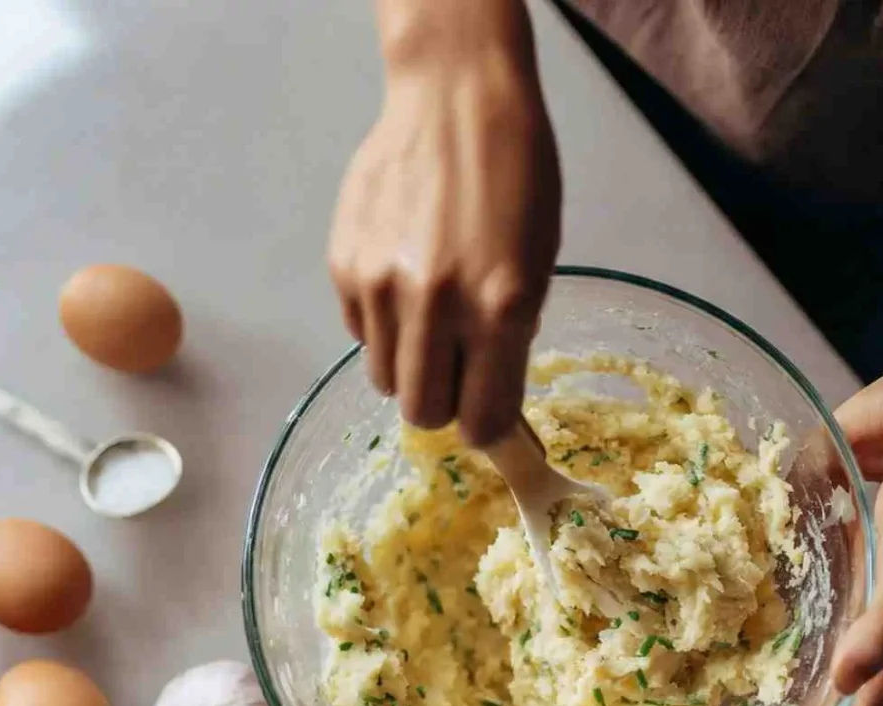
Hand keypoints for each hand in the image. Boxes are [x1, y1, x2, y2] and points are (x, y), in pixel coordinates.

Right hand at [328, 0, 560, 444]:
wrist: (454, 98)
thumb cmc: (515, 176)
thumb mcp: (539, 261)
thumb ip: (511, 334)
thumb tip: (484, 393)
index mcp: (500, 307)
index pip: (483, 417)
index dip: (486, 429)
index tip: (484, 420)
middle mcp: (436, 304)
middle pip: (424, 412)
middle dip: (443, 403)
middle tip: (454, 372)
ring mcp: (381, 285)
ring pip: (385, 380)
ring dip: (409, 366)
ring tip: (426, 321)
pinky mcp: (344, 266)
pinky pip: (361, 334)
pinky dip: (382, 326)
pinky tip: (400, 280)